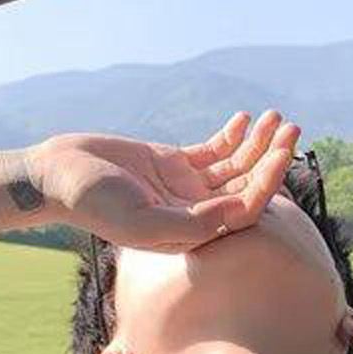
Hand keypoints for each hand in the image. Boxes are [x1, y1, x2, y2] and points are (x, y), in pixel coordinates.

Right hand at [29, 109, 301, 252]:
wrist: (60, 177)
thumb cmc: (95, 203)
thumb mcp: (142, 220)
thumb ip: (190, 224)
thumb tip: (236, 215)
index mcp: (193, 235)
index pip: (244, 212)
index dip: (268, 183)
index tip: (282, 153)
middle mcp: (196, 214)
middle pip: (247, 188)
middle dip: (271, 159)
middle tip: (292, 129)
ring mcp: (187, 189)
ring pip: (235, 168)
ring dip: (257, 144)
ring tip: (276, 118)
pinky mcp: (175, 165)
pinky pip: (213, 153)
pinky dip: (231, 137)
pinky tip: (245, 120)